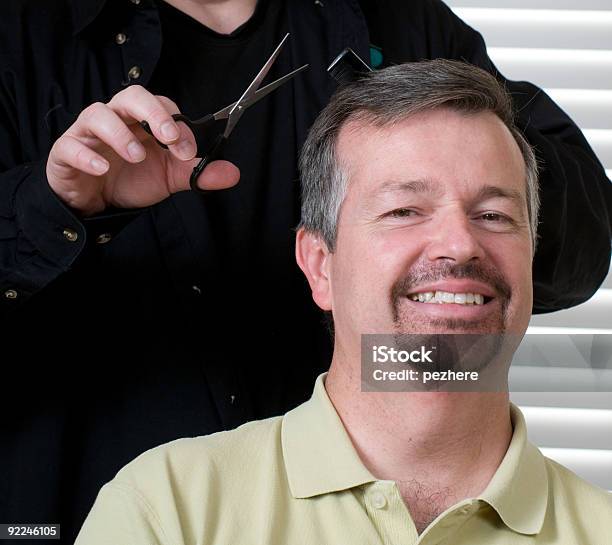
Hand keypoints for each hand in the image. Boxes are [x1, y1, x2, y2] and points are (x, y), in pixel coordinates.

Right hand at [46, 85, 239, 215]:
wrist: (98, 203)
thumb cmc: (132, 179)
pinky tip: (102, 167)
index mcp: (142, 121)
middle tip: (169, 137)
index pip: (162, 106)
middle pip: (131, 96)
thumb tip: (233, 173)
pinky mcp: (66, 152)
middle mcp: (117, 119)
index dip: (177, 124)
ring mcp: (89, 133)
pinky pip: (71, 146)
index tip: (188, 151)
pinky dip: (87, 155)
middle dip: (152, 112)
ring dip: (120, 133)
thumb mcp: (169, 178)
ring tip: (136, 156)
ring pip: (98, 114)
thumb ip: (198, 173)